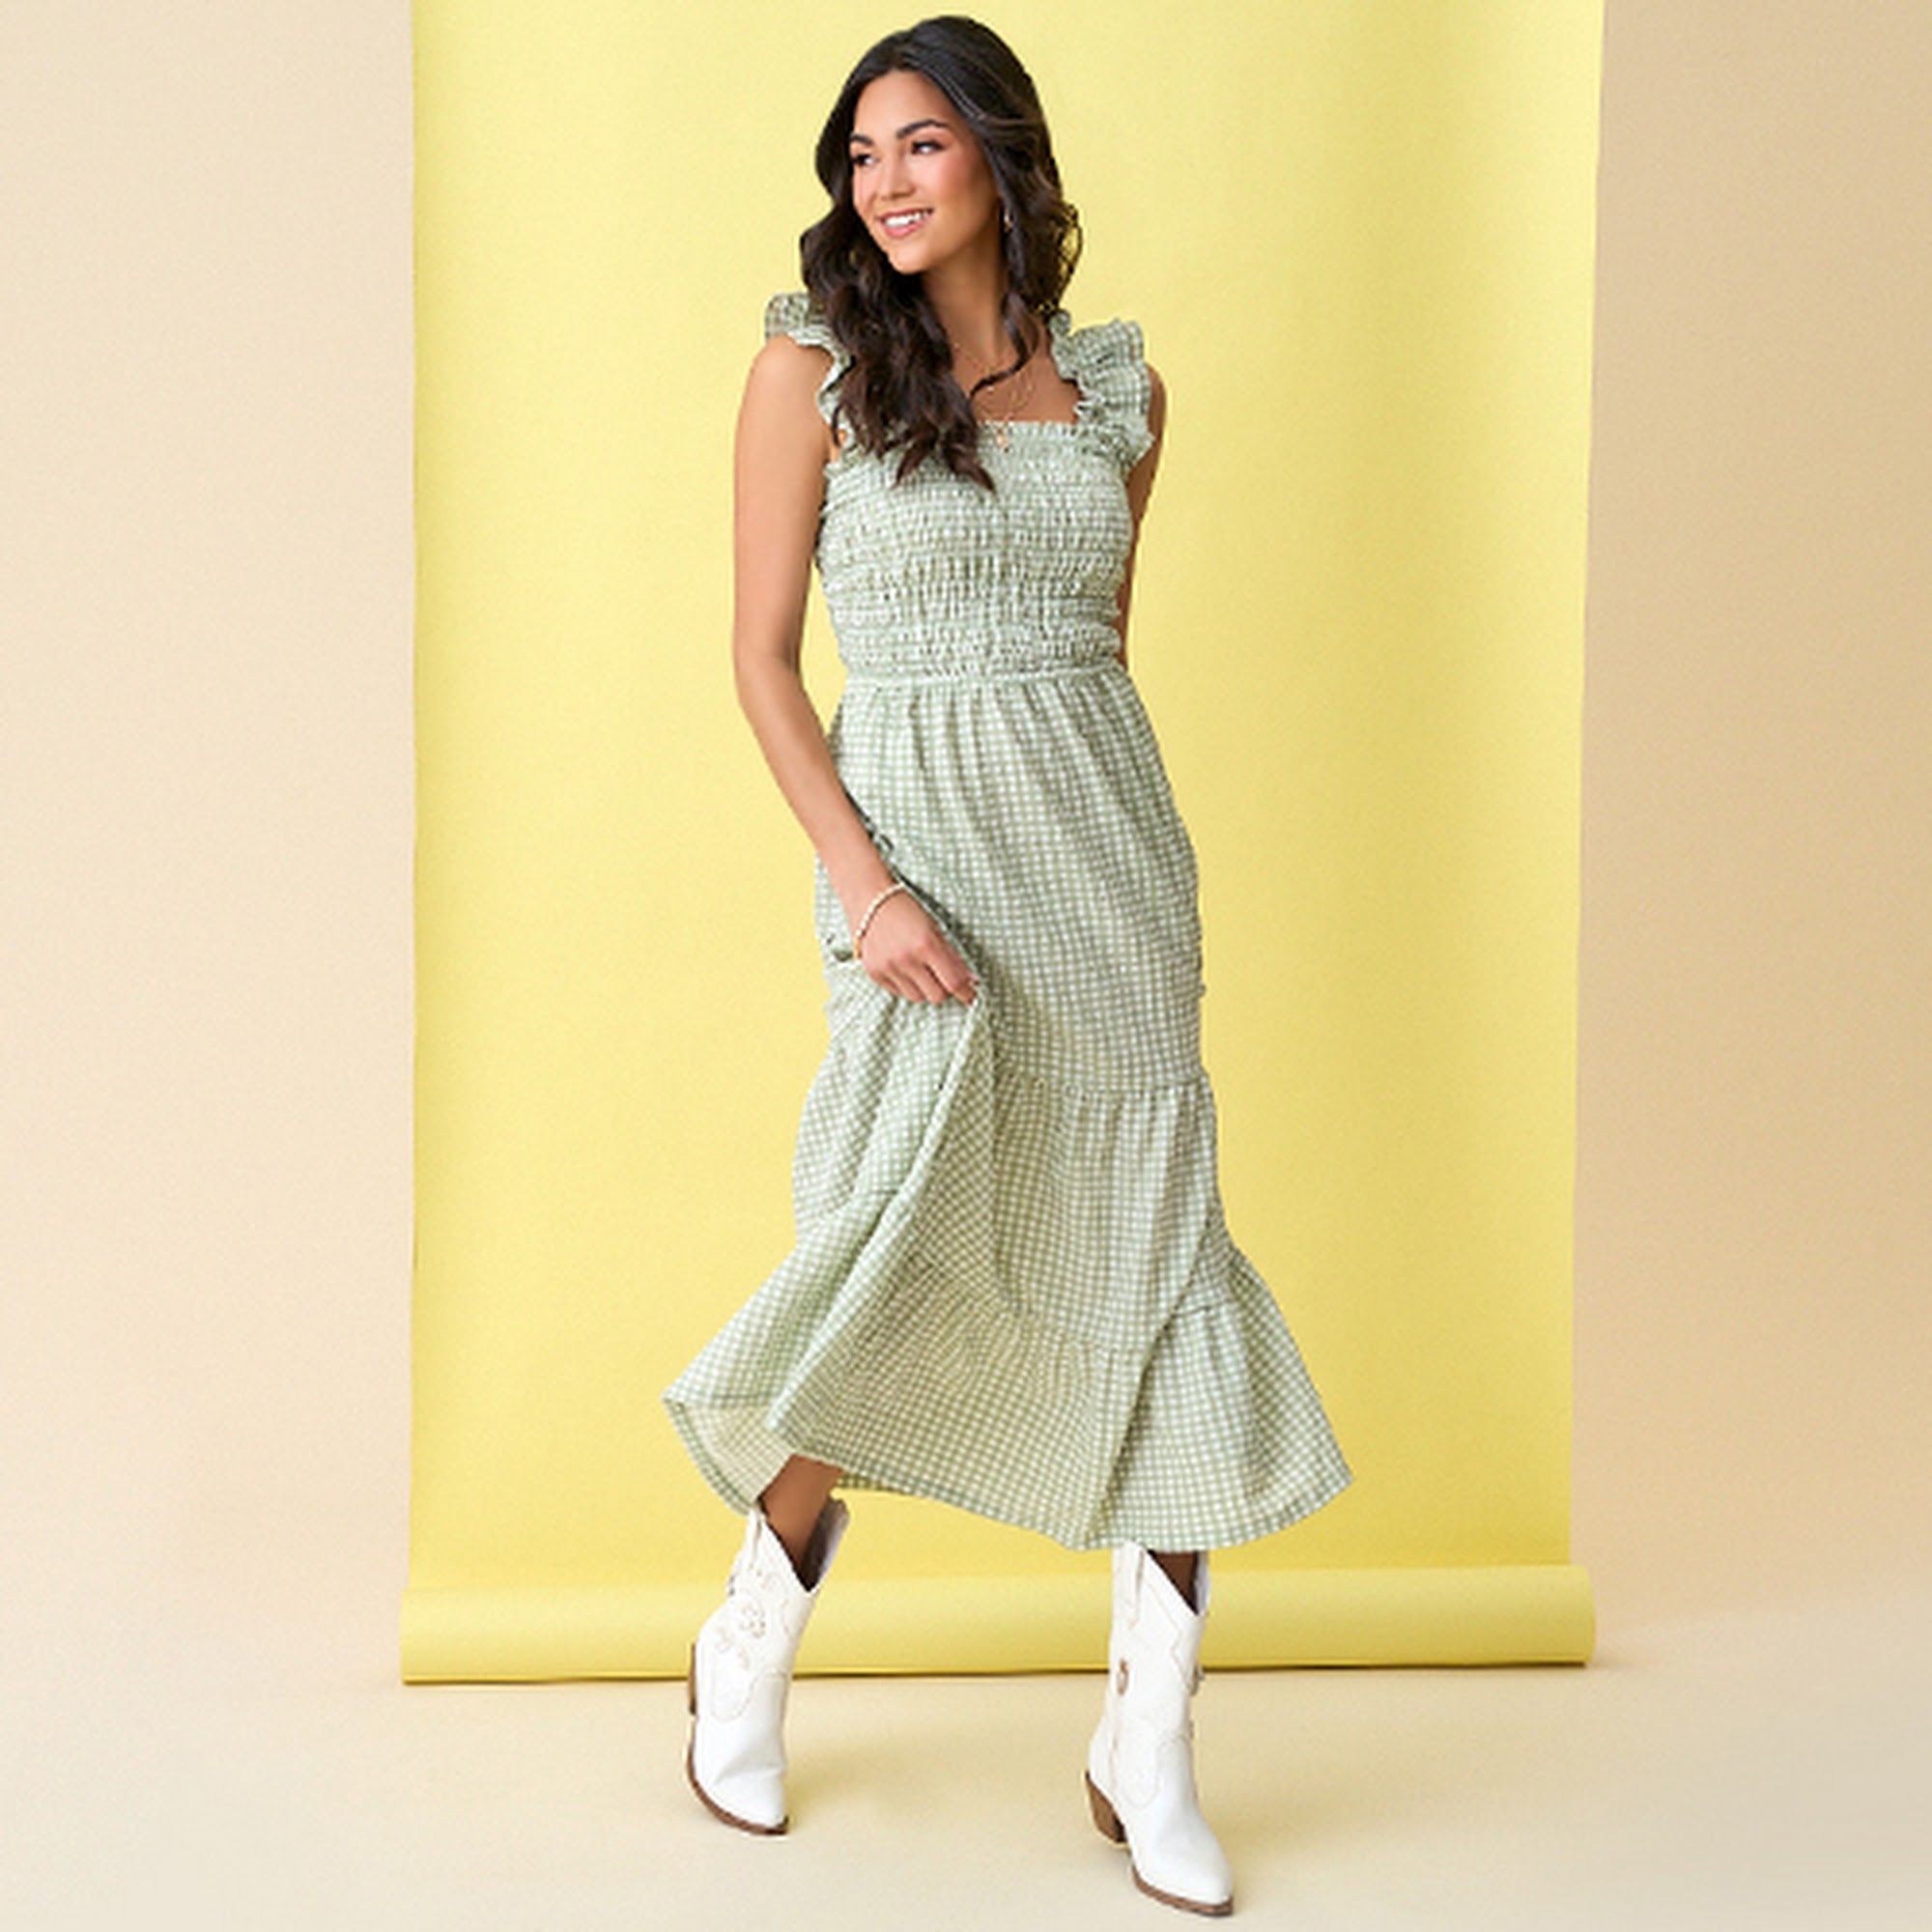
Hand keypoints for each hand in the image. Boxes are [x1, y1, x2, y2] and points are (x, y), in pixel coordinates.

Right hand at [852, 892, 978, 1004]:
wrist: (868, 900)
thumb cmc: (906, 911)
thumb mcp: (935, 929)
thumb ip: (953, 957)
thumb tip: (971, 981)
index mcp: (926, 945)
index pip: (953, 982)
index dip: (966, 993)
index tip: (971, 996)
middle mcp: (906, 959)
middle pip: (936, 996)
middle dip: (943, 989)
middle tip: (942, 977)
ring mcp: (888, 968)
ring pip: (917, 998)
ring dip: (923, 989)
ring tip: (919, 969)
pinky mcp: (874, 973)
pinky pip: (898, 993)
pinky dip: (905, 985)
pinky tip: (903, 967)